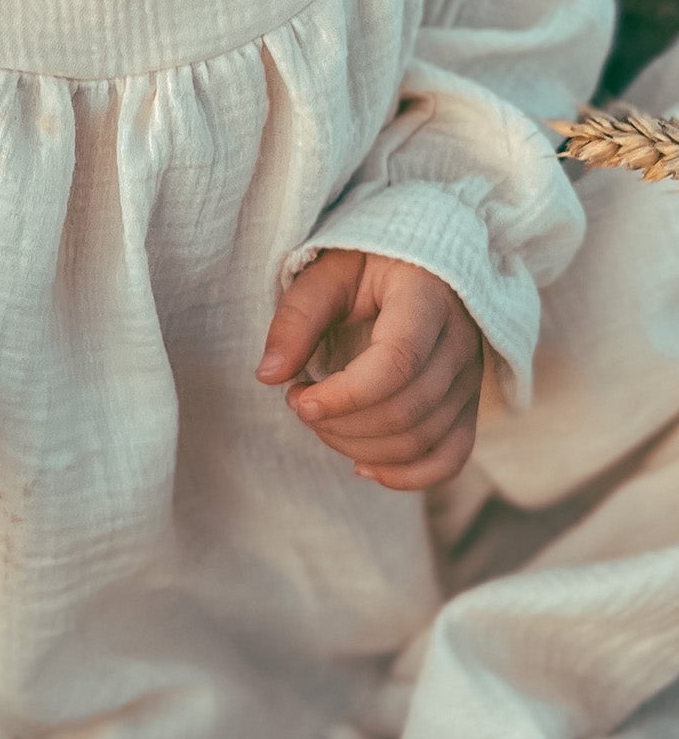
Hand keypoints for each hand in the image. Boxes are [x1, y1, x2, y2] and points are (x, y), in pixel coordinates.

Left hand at [256, 249, 483, 490]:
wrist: (419, 262)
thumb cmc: (367, 264)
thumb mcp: (326, 274)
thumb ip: (296, 319)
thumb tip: (268, 375)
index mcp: (428, 298)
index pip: (397, 363)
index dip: (344, 396)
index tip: (297, 398)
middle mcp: (461, 340)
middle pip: (406, 410)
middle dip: (339, 422)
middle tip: (298, 400)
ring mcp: (469, 376)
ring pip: (421, 439)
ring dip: (357, 445)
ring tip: (319, 418)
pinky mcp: (467, 403)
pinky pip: (451, 456)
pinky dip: (407, 475)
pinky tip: (362, 466)